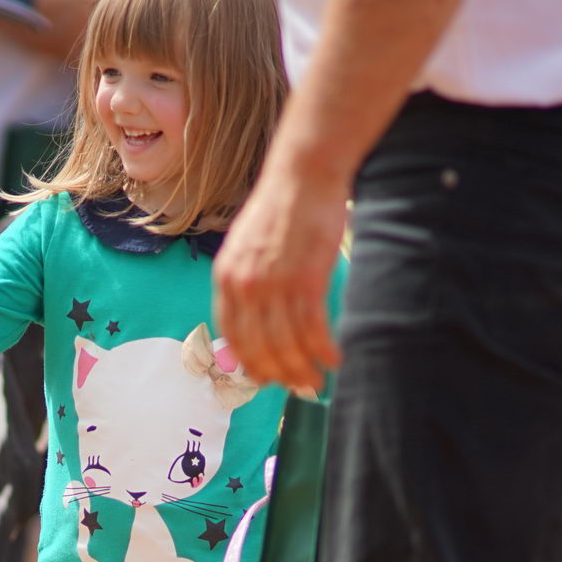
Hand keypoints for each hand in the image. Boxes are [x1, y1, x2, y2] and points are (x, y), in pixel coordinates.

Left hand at [213, 167, 348, 395]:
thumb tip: (257, 314)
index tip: (266, 377)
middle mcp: (245, 285)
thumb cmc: (282, 208)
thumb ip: (246, 278)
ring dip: (304, 369)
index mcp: (227, 277)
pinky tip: (334, 359)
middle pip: (259, 347)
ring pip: (287, 344)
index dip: (250, 362)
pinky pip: (313, 329)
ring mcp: (275, 284)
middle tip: (299, 387)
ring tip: (318, 380)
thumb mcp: (247, 245)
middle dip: (280, 374)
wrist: (304, 174)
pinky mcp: (306, 280)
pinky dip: (324, 350)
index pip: (233, 335)